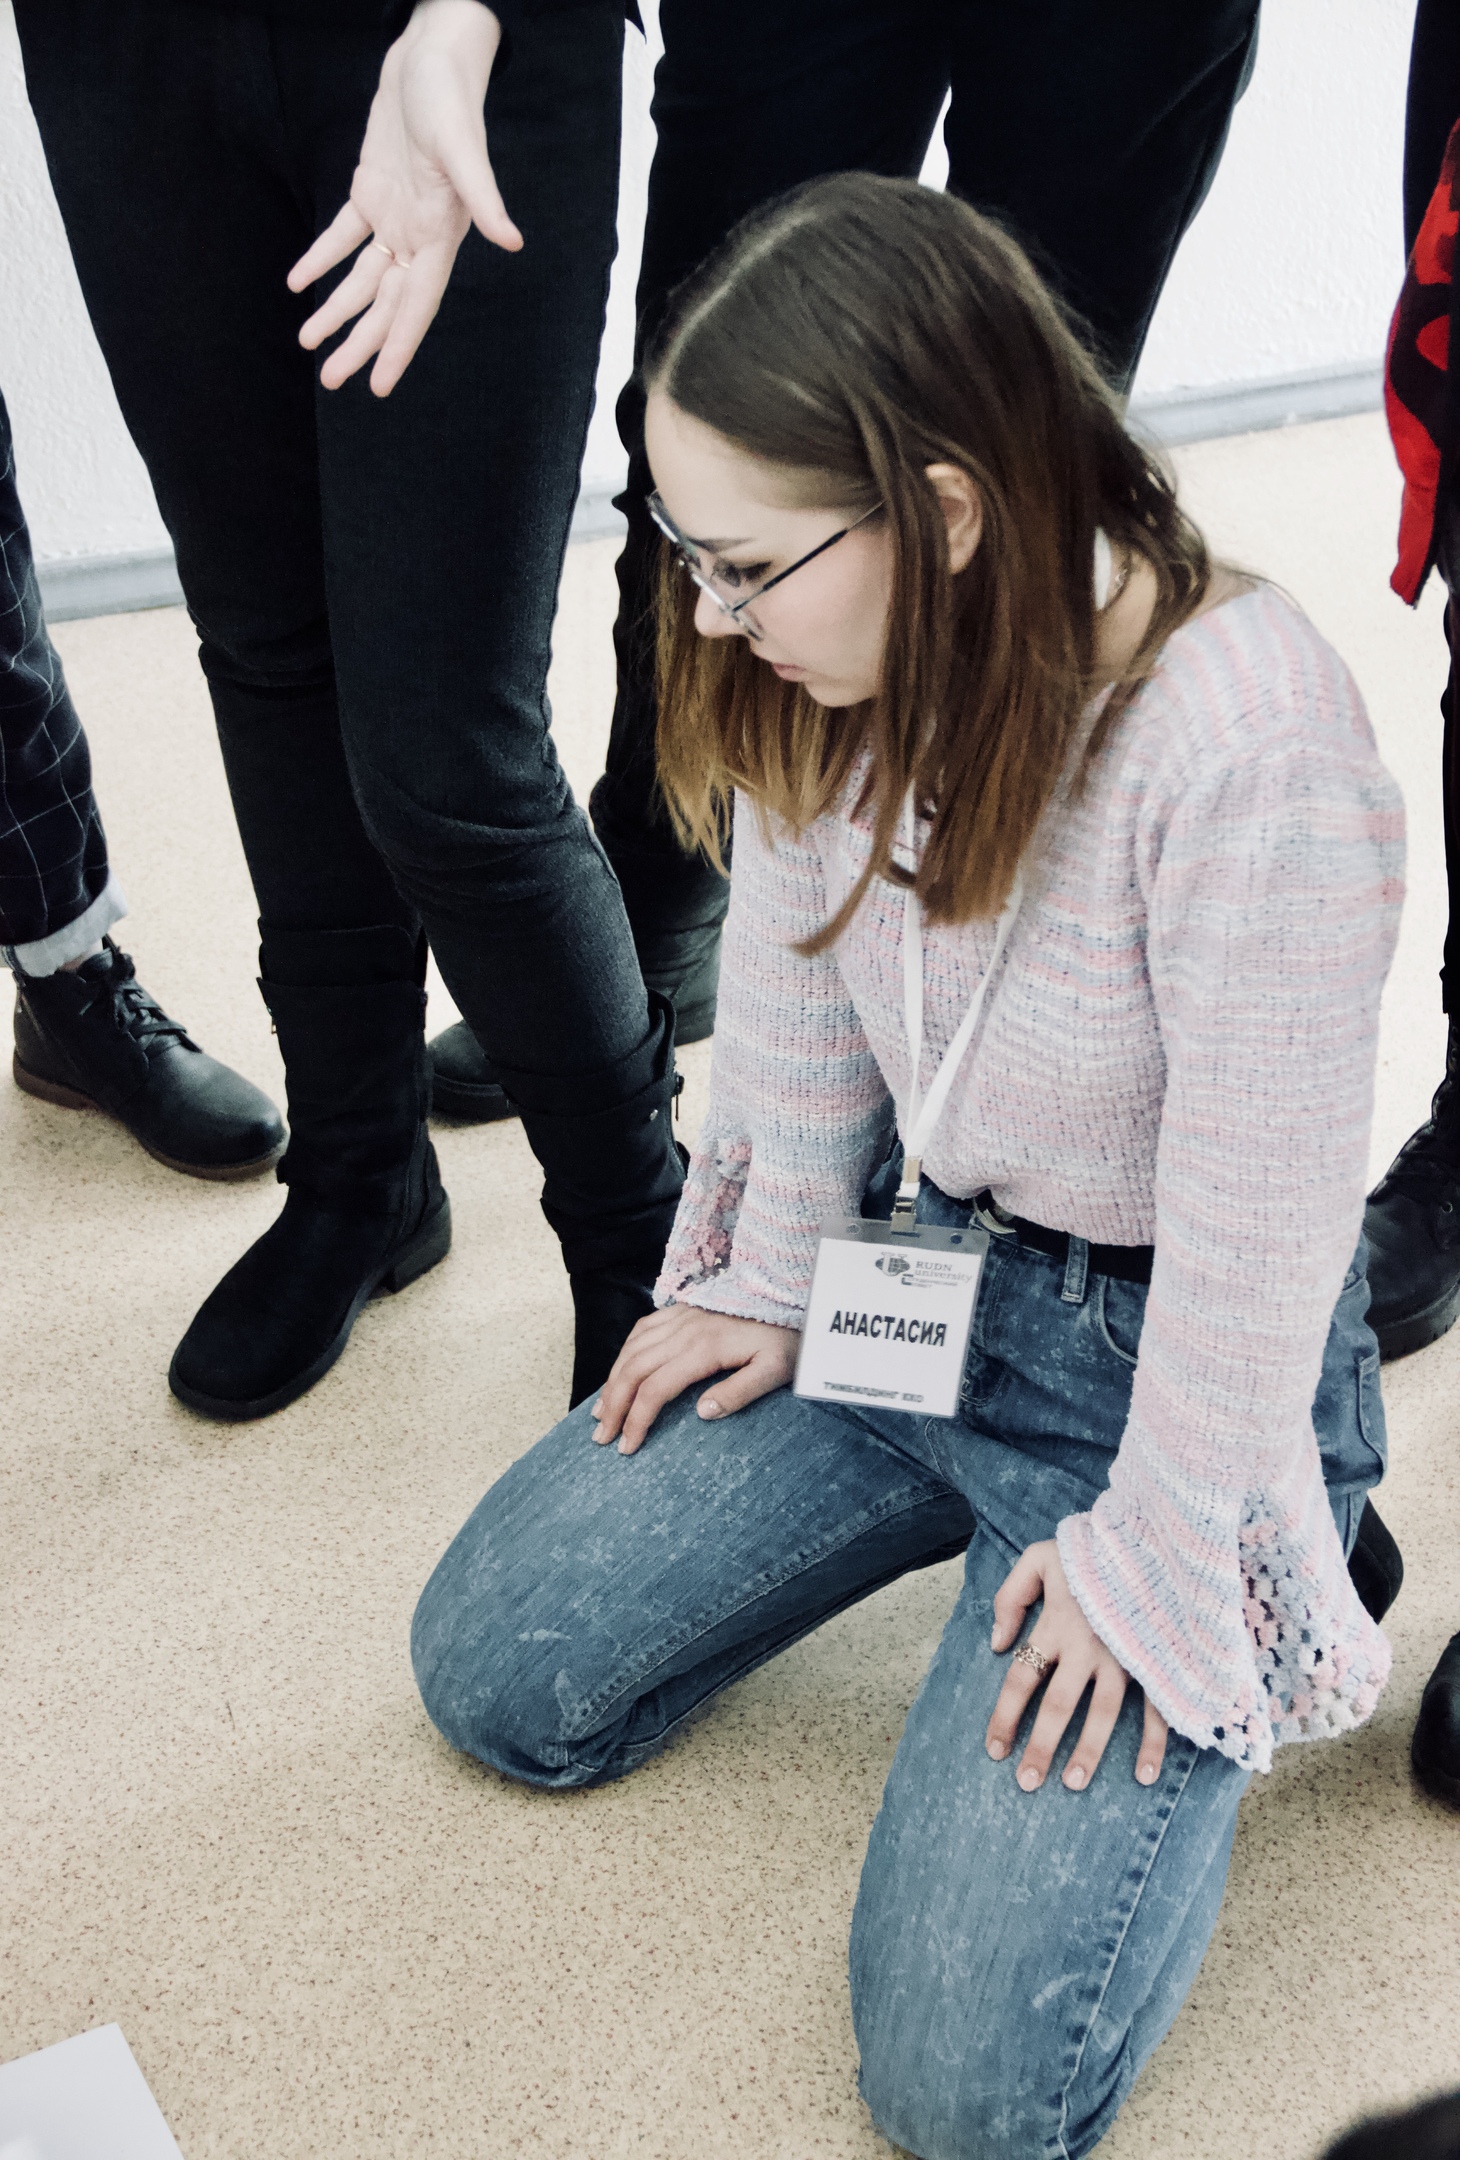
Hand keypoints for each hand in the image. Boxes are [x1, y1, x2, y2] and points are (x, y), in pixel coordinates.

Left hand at [288, 0, 521, 396]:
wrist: (430, 54)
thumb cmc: (450, 98)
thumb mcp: (463, 148)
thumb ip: (484, 198)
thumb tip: (512, 242)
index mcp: (439, 235)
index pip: (416, 305)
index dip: (397, 347)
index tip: (378, 385)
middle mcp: (418, 235)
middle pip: (385, 304)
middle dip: (359, 342)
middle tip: (331, 379)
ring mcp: (394, 214)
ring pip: (362, 278)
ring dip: (337, 310)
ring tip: (310, 342)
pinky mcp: (372, 188)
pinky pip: (344, 235)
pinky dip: (322, 258)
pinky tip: (299, 282)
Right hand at [591, 1306, 799, 1456]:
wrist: (790, 1295)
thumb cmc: (786, 1339)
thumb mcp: (775, 1370)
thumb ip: (740, 1392)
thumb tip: (701, 1413)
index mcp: (704, 1348)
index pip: (655, 1388)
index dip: (636, 1420)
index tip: (627, 1446)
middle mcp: (684, 1330)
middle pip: (633, 1369)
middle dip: (613, 1406)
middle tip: (601, 1437)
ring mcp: (680, 1316)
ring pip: (631, 1349)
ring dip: (611, 1382)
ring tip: (600, 1412)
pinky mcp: (682, 1309)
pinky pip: (641, 1329)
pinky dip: (623, 1354)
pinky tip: (619, 1371)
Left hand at [985, 1540, 1167, 1793]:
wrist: (1148, 1535)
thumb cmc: (1088, 1549)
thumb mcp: (1037, 1557)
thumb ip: (1010, 1596)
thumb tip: (996, 1644)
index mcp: (1057, 1623)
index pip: (1022, 1678)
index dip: (1005, 1716)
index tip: (994, 1750)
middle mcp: (1087, 1646)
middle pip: (1058, 1705)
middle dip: (1040, 1747)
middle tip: (1026, 1784)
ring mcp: (1124, 1655)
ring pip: (1102, 1713)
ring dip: (1089, 1751)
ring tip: (1074, 1784)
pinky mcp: (1155, 1659)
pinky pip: (1154, 1707)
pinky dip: (1153, 1743)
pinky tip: (1144, 1775)